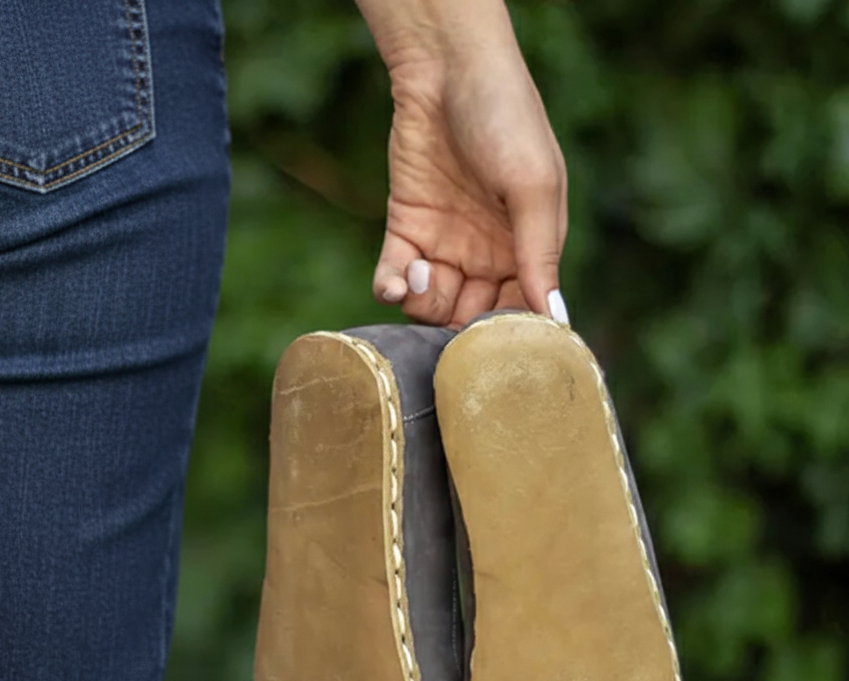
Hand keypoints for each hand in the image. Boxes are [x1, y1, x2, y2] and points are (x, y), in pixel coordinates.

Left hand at [372, 47, 567, 327]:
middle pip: (471, 318)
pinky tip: (397, 282)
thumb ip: (540, 255)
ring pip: (432, 306)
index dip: (505, 333)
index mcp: (527, 248)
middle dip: (457, 325)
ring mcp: (444, 245)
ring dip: (424, 304)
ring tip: (423, 273)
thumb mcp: (533, 187)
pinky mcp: (406, 231)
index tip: (490, 342)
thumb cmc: (506, 118)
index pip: (520, 312)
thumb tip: (557, 321)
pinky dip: (392, 289)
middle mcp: (487, 255)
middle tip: (450, 309)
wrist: (446, 69)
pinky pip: (395, 279)